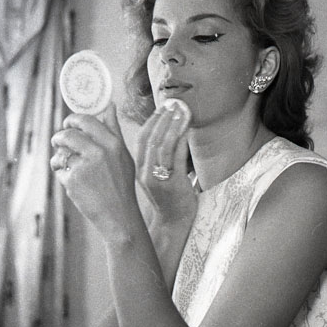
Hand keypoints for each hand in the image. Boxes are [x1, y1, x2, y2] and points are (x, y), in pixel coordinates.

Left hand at [50, 103, 135, 239]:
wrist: (118, 214)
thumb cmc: (121, 184)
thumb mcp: (124, 155)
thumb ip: (114, 130)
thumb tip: (111, 106)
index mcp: (113, 144)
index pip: (86, 120)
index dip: (72, 120)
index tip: (68, 124)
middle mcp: (99, 152)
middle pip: (68, 134)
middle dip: (59, 137)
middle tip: (58, 140)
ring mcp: (84, 166)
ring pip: (60, 152)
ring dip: (58, 156)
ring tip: (62, 162)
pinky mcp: (73, 180)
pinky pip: (59, 169)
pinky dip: (61, 173)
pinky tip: (71, 180)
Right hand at [136, 102, 197, 226]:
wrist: (175, 222)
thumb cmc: (170, 196)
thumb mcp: (158, 175)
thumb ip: (159, 156)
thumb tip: (166, 133)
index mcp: (139, 169)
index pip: (140, 140)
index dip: (151, 121)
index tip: (161, 107)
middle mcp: (145, 173)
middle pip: (150, 139)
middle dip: (162, 119)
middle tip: (173, 103)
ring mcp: (158, 179)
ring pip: (162, 146)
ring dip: (172, 125)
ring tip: (181, 111)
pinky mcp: (173, 184)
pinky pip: (176, 157)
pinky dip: (181, 140)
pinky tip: (186, 128)